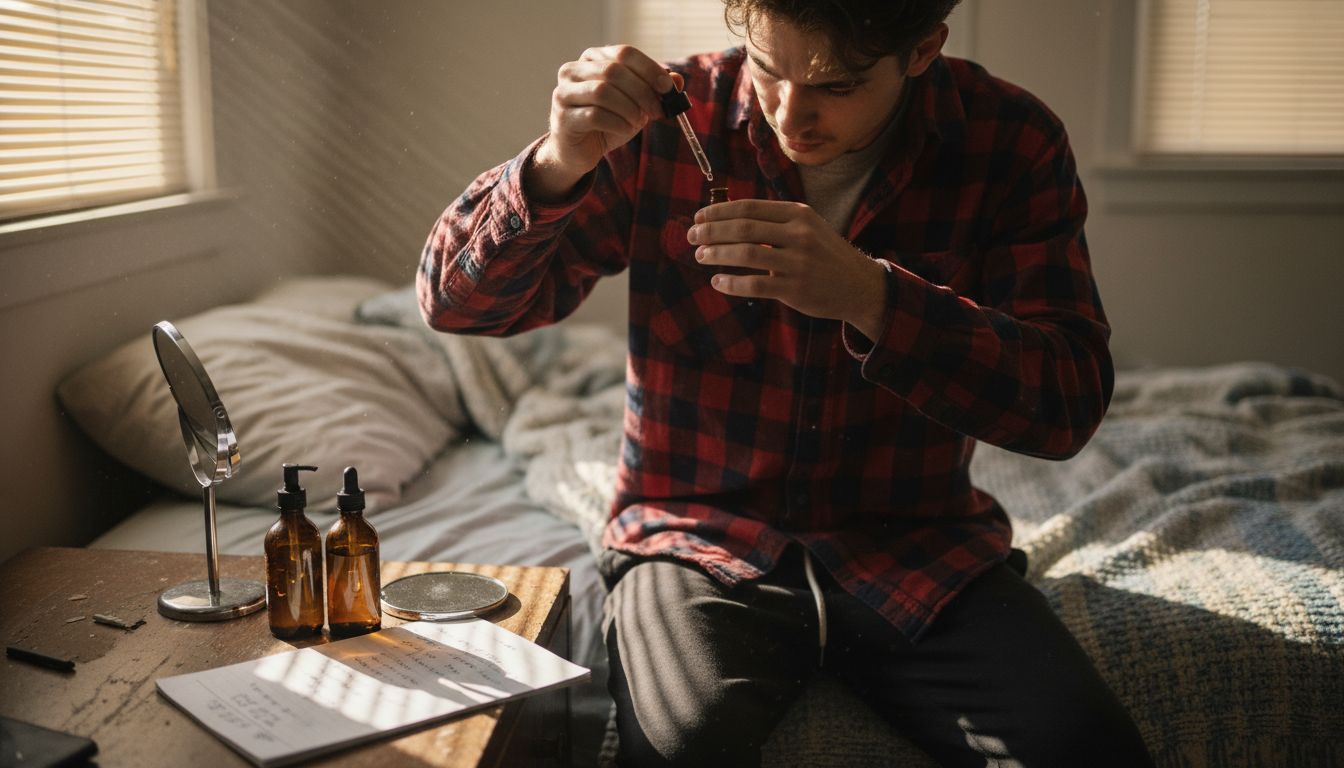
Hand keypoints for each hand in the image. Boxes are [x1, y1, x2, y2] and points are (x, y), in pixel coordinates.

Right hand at [526, 45, 681, 201]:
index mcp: (593, 59)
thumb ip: (654, 89)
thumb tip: (676, 79)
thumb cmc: (608, 122)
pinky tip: (625, 130)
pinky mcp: (562, 117)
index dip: (649, 69)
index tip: (668, 88)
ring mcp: (563, 92)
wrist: (580, 151)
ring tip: (638, 122)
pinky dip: (617, 123)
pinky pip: (594, 115)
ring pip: (602, 91)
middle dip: (642, 92)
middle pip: (613, 71)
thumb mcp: (636, 104)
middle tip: (658, 111)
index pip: (624, 53)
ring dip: (629, 109)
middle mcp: (573, 70)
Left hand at [689, 200, 888, 340]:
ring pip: (745, 254)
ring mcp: (798, 262)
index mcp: (798, 214)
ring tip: (700, 256)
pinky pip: (754, 284)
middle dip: (711, 231)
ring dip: (716, 254)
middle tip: (691, 237)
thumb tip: (726, 218)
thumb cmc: (824, 255)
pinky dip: (731, 282)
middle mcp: (799, 234)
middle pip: (743, 228)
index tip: (698, 217)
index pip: (749, 207)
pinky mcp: (795, 289)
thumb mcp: (806, 227)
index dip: (718, 212)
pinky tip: (717, 281)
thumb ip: (774, 221)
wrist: (859, 285)